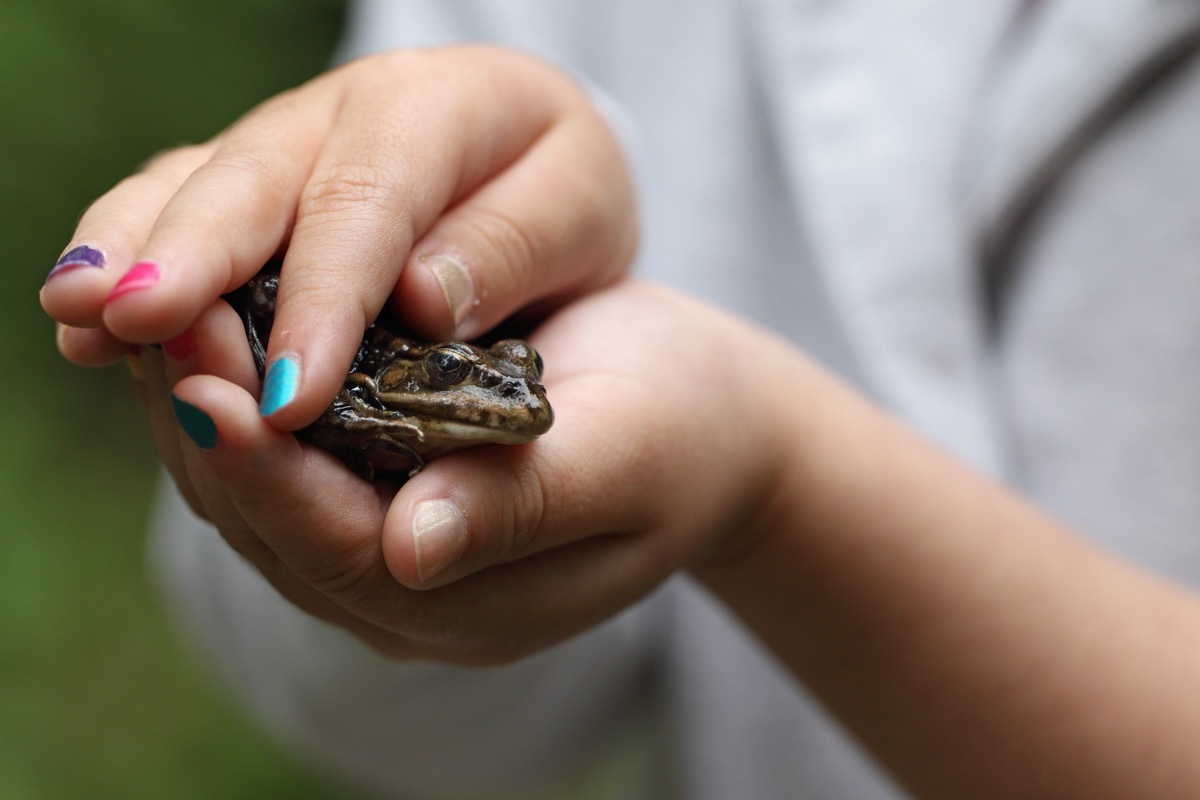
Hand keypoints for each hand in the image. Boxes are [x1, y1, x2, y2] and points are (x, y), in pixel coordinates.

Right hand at [41, 44, 635, 429]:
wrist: (532, 152)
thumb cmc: (561, 189)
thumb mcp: (579, 205)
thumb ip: (517, 244)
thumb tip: (424, 302)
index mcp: (434, 107)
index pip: (368, 203)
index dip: (324, 298)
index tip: (292, 395)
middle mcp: (340, 115)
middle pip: (252, 179)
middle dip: (193, 257)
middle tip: (139, 326)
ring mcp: (282, 143)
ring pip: (190, 186)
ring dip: (128, 251)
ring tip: (78, 319)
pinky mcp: (249, 183)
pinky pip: (172, 207)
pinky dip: (122, 257)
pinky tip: (84, 321)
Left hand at [142, 279, 795, 661]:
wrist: (701, 417)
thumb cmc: (683, 427)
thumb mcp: (629, 457)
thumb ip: (524, 509)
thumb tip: (411, 551)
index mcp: (478, 600)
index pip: (339, 552)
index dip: (267, 474)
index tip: (210, 381)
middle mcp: (412, 590)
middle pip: (276, 528)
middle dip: (211, 429)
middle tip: (161, 320)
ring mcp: (388, 545)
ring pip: (260, 494)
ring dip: (206, 405)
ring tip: (167, 311)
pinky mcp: (379, 488)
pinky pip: (283, 453)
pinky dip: (242, 389)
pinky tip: (217, 319)